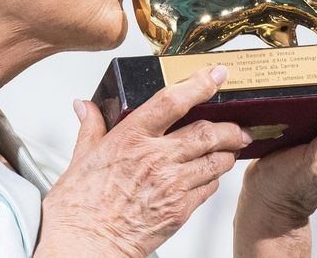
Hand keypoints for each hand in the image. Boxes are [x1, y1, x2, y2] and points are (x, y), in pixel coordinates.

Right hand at [35, 65, 251, 257]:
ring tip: (230, 148)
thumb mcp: (80, 158)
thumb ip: (91, 127)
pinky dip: (214, 178)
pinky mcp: (180, 210)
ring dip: (228, 152)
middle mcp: (155, 159)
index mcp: (130, 139)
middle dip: (229, 126)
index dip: (198, 85)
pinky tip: (208, 175)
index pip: (172, 102)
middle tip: (237, 124)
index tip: (213, 76)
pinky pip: (210, 188)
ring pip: (216, 160)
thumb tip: (86, 107)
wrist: (85, 245)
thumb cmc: (79, 208)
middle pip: (207, 132)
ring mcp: (171, 185)